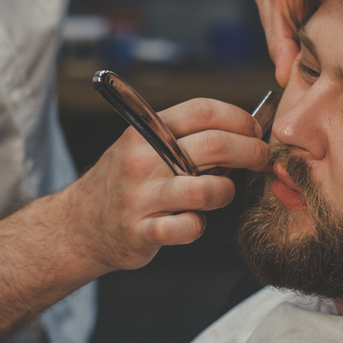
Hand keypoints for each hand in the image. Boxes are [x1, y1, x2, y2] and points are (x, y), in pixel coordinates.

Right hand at [64, 98, 268, 272]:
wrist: (79, 225)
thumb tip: (244, 130)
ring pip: (208, 189)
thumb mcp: (145, 146)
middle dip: (251, 151)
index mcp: (146, 130)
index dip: (239, 118)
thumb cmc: (125, 182)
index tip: (255, 130)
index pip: (203, 110)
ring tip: (220, 193)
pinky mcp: (142, 231)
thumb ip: (185, 137)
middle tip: (262, 159)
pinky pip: (189, 228)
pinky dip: (199, 226)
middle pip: (215, 144)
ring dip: (226, 192)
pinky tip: (192, 222)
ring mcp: (141, 196)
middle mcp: (143, 159)